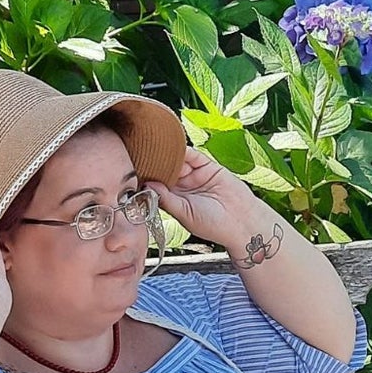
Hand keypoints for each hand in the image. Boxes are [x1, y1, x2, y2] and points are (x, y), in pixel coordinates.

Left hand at [144, 147, 270, 249]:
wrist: (240, 221)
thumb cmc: (212, 225)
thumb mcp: (184, 214)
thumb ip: (166, 199)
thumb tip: (148, 185)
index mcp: (174, 201)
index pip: (156, 186)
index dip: (146, 180)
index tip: (131, 173)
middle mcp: (182, 187)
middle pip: (164, 171)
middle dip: (153, 165)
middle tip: (138, 156)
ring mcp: (195, 176)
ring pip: (177, 162)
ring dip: (166, 156)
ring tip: (153, 149)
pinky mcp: (208, 166)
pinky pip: (193, 156)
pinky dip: (183, 150)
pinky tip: (172, 147)